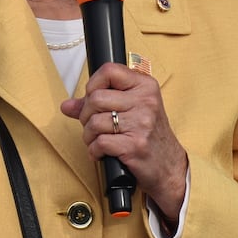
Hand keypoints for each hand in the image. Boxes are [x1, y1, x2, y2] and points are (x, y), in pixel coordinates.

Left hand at [59, 62, 187, 220]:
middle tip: (92, 125)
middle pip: (96, 98)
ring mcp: (142, 123)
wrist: (169, 167)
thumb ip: (99, 104)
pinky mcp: (135, 146)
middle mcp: (146, 101)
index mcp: (145, 86)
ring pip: (94, 122)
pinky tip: (102, 152)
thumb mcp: (131, 111)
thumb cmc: (149, 136)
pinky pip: (99, 143)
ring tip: (97, 140)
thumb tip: (67, 105)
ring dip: (89, 135)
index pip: (109, 70)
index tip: (92, 98)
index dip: (93, 84)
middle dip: (86, 115)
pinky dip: (94, 150)